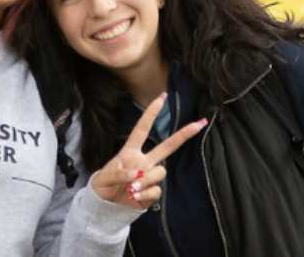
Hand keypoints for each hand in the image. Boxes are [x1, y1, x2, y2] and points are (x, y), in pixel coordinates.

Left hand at [90, 93, 207, 209]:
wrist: (105, 206)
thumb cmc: (103, 185)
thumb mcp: (104, 177)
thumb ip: (119, 174)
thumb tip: (136, 173)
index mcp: (131, 152)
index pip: (142, 129)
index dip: (150, 114)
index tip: (161, 97)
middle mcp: (144, 162)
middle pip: (167, 146)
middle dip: (183, 135)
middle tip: (199, 123)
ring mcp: (149, 176)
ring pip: (161, 172)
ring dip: (147, 180)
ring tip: (131, 188)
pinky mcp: (152, 192)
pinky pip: (157, 190)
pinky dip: (145, 194)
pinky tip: (134, 197)